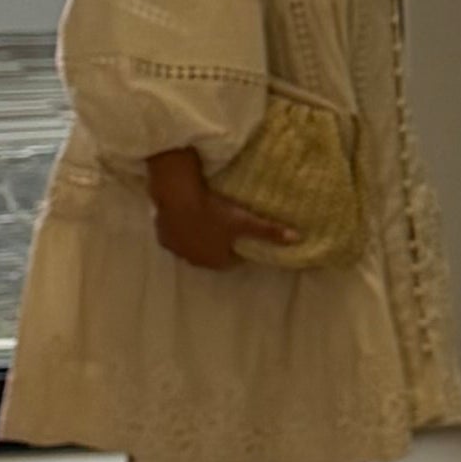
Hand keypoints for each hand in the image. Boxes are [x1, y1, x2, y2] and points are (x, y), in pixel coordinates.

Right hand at [148, 145, 288, 272]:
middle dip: (217, 242)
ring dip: (198, 236)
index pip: (232, 258)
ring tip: (203, 216)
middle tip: (222, 221)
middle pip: (211, 253)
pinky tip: (185, 214)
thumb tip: (297, 238)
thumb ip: (269, 232)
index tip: (240, 231)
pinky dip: (180, 229)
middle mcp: (196, 261)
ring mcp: (178, 251)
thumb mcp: (245, 221)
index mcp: (217, 261)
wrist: (178, 200)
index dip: (237, 245)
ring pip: (192, 245)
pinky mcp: (163, 239)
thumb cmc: (214, 213)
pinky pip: (175, 236)